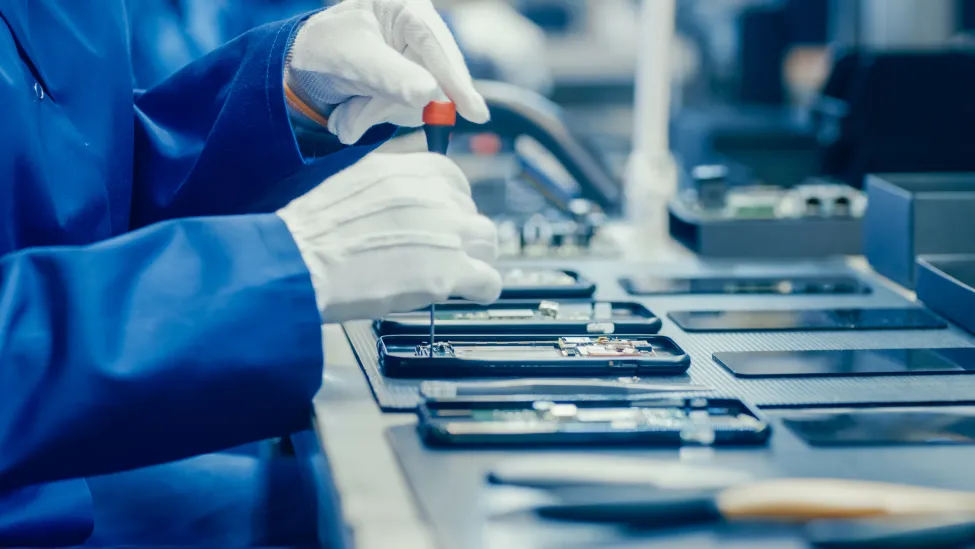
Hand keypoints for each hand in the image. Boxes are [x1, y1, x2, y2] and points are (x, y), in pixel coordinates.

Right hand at [276, 152, 501, 322]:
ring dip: (477, 257)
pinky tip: (468, 293)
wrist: (300, 261)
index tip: (440, 223)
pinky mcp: (449, 272)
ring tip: (461, 273)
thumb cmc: (311, 229)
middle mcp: (433, 195)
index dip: (450, 206)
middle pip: (470, 211)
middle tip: (443, 253)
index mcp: (409, 169)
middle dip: (460, 233)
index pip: (454, 181)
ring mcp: (446, 232)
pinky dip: (482, 289)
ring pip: (487, 240)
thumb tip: (400, 194)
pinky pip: (489, 280)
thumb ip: (386, 182)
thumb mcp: (351, 181)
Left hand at [285, 0, 489, 144]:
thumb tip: (429, 95)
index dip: (456, 81)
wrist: (303, 67)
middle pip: (434, 79)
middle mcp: (420, 34)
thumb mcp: (353, 58)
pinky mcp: (411, 88)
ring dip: (376, 113)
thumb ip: (391, 76)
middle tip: (352, 121)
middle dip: (393, 105)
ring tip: (344, 114)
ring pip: (418, 101)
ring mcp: (418, 63)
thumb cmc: (326, 47)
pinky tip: (351, 112)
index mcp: (407, 9)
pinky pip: (405, 112)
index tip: (474, 113)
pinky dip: (374, 117)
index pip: (437, 46)